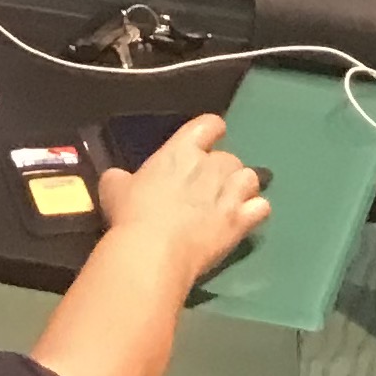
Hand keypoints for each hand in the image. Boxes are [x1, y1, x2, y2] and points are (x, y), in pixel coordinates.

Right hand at [94, 115, 267, 284]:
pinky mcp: (240, 222)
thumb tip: (118, 178)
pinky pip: (262, 207)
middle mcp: (211, 166)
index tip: (206, 143)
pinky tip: (245, 219)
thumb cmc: (132, 214)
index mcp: (181, 150)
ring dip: (243, 187)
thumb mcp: (114, 188)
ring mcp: (229, 194)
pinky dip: (256, 211)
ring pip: (251, 178)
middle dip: (223, 170)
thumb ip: (120, 178)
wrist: (153, 251)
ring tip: (231, 201)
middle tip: (208, 188)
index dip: (211, 132)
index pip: (209, 125)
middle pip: (230, 158)